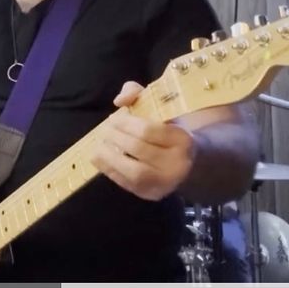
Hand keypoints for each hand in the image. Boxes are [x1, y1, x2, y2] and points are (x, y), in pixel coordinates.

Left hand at [90, 81, 195, 200]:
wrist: (189, 162)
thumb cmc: (169, 129)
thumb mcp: (158, 106)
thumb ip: (136, 93)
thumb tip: (119, 100)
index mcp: (182, 139)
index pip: (147, 130)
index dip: (125, 123)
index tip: (114, 117)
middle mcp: (177, 164)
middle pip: (137, 149)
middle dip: (115, 137)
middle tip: (105, 129)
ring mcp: (164, 183)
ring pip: (133, 171)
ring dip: (109, 156)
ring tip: (100, 144)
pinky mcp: (151, 194)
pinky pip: (126, 184)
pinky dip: (109, 170)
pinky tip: (100, 158)